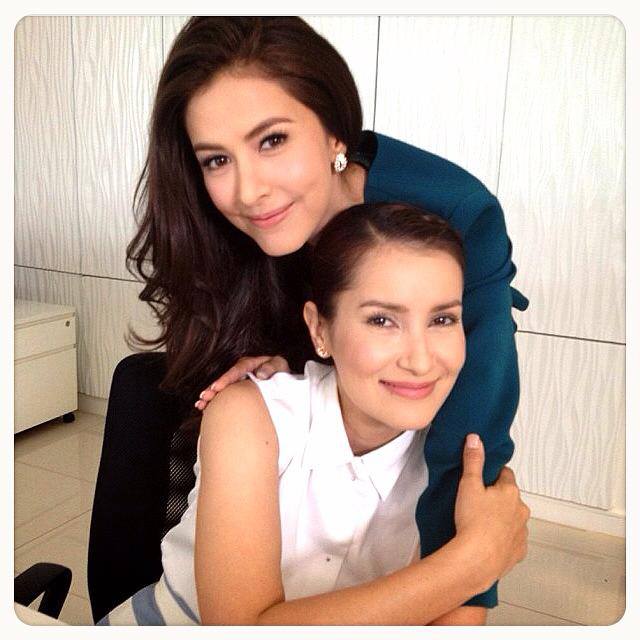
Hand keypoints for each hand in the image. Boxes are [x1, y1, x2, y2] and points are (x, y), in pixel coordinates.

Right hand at [194, 355, 289, 410]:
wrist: (282, 381)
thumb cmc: (280, 372)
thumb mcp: (279, 365)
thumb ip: (272, 367)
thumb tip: (260, 374)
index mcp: (251, 363)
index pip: (237, 370)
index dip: (227, 378)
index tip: (217, 387)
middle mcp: (241, 371)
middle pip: (225, 379)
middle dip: (214, 388)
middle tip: (204, 397)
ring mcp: (238, 380)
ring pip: (222, 387)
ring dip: (211, 395)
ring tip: (201, 404)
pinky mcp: (237, 389)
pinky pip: (224, 394)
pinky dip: (215, 401)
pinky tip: (204, 408)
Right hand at [453, 434, 529, 589]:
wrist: (477, 560)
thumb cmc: (473, 523)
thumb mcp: (468, 484)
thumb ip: (473, 460)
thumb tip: (475, 439)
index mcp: (510, 492)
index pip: (506, 474)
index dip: (493, 475)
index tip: (483, 479)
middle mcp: (521, 511)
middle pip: (510, 497)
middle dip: (497, 498)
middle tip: (477, 502)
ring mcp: (522, 532)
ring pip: (513, 519)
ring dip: (501, 519)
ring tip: (480, 523)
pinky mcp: (518, 552)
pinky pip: (512, 540)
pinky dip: (502, 539)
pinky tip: (487, 540)